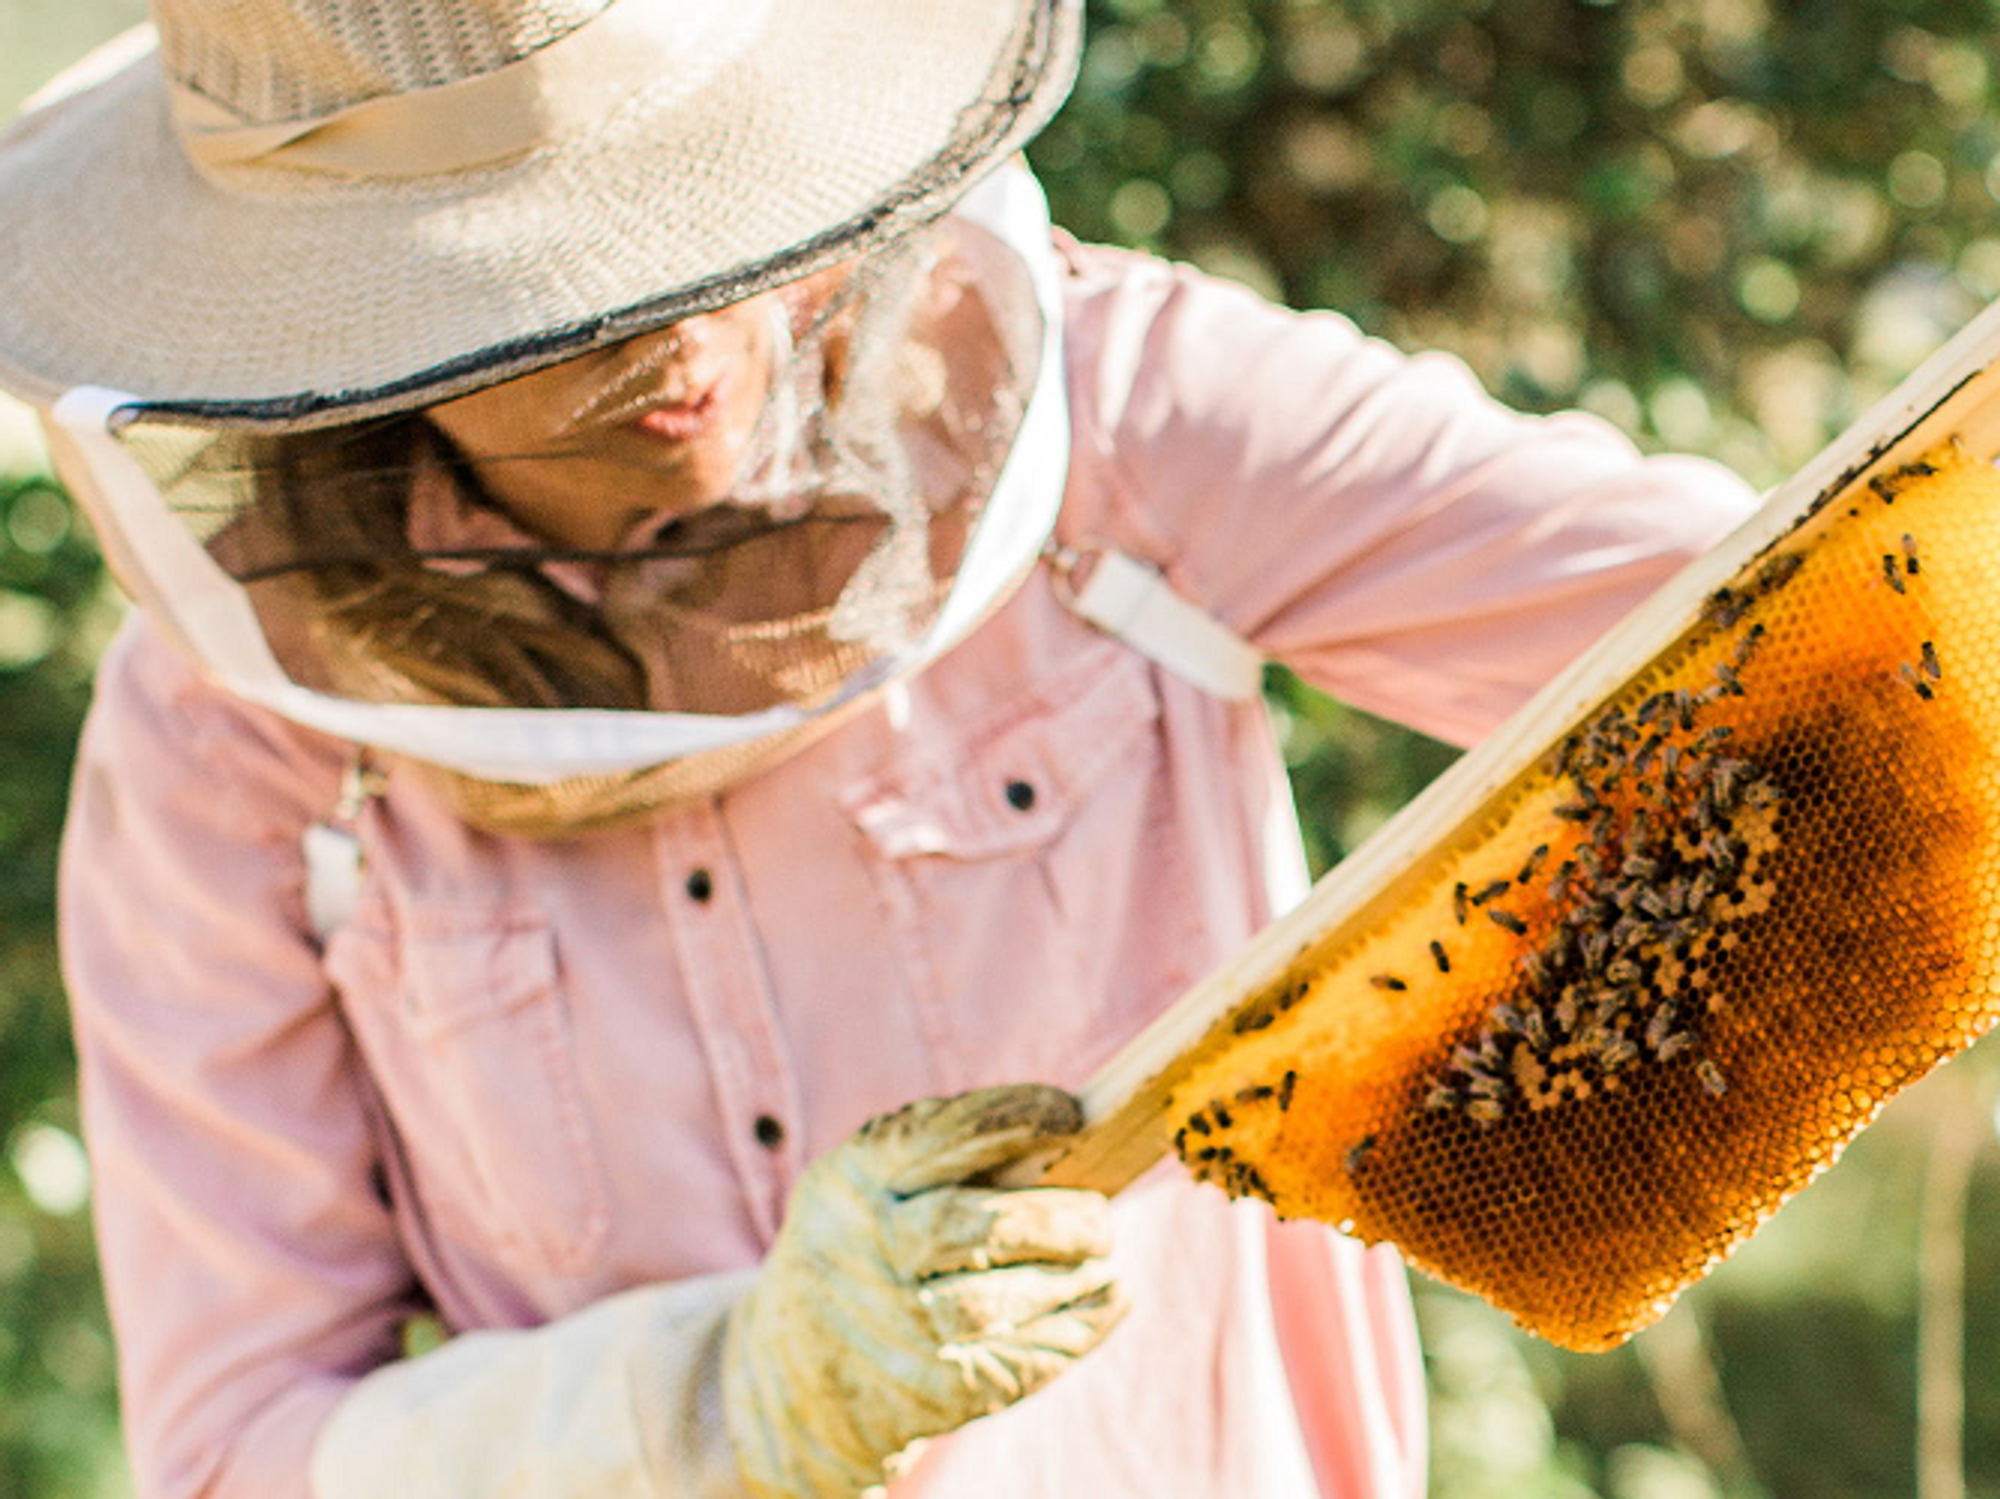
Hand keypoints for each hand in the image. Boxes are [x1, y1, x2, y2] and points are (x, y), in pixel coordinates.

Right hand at [721, 1084, 1125, 1496]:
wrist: (785, 1377)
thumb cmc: (861, 1251)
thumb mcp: (867, 1188)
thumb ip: (948, 1159)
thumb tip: (1075, 1139)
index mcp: (851, 1182)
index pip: (935, 1135)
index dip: (1013, 1118)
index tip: (1071, 1115)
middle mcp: (860, 1252)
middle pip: (973, 1228)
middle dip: (1055, 1218)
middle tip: (1101, 1218)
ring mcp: (887, 1331)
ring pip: (991, 1305)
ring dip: (1067, 1281)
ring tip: (1102, 1261)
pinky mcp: (922, 1395)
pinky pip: (1013, 1363)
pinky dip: (1074, 1331)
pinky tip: (1106, 1302)